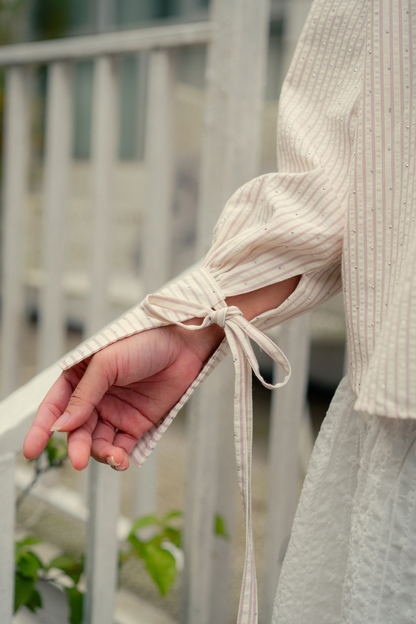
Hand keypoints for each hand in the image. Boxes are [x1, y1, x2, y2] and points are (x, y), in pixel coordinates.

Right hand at [23, 323, 223, 470]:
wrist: (184, 346)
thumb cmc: (143, 343)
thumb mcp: (108, 363)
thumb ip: (85, 394)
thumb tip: (63, 426)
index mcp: (79, 377)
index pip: (55, 406)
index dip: (41, 428)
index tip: (31, 450)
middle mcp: (94, 398)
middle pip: (76, 430)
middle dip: (77, 446)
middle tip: (79, 460)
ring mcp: (115, 412)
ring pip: (97, 442)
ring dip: (100, 453)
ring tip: (113, 456)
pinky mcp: (136, 424)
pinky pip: (121, 446)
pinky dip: (118, 456)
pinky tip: (121, 459)